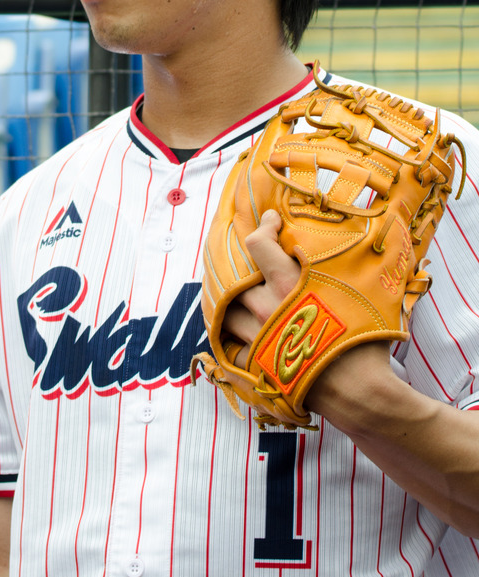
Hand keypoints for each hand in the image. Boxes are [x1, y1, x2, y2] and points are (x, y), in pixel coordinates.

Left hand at [222, 208, 392, 416]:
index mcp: (290, 283)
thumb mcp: (367, 292)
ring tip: (244, 299)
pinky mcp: (258, 364)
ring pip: (228, 312)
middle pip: (236, 277)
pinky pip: (232, 348)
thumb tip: (387, 233)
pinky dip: (233, 339)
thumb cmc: (366, 341)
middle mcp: (268, 306)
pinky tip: (243, 335)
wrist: (359, 393)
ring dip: (234, 303)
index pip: (259, 243)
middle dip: (243, 268)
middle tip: (253, 265)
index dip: (263, 227)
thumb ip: (358, 263)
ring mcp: (260, 337)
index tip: (271, 222)